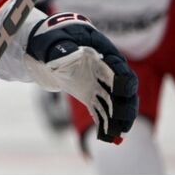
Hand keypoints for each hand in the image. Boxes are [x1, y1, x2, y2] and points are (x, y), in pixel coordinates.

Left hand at [25, 12, 137, 141]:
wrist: (48, 46)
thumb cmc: (53, 38)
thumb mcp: (54, 41)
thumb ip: (63, 49)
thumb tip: (73, 56)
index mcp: (102, 52)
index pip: (118, 66)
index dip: (122, 78)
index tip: (123, 90)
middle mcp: (106, 69)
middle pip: (124, 88)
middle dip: (126, 104)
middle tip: (125, 121)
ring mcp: (99, 83)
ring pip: (115, 102)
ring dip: (118, 118)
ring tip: (117, 134)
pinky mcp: (91, 94)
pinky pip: (100, 109)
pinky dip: (103, 122)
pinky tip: (106, 135)